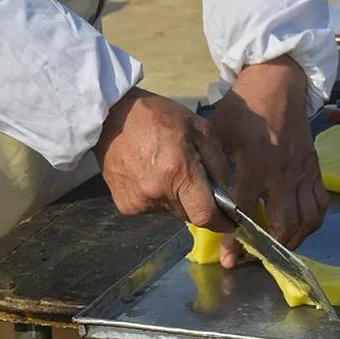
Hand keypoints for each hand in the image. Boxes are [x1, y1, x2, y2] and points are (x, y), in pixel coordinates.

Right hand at [95, 88, 232, 228]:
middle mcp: (158, 193)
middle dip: (197, 202)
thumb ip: (217, 161)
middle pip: (189, 214)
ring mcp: (139, 202)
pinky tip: (148, 173)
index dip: (221, 222)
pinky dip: (156, 196)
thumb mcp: (198, 127)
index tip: (230, 221)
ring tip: (165, 169)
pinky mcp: (125, 205)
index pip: (205, 215)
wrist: (110, 116)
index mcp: (178, 173)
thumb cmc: (157, 116)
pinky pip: (151, 207)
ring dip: (175, 197)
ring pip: (170, 210)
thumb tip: (227, 190)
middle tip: (192, 177)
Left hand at [209, 57, 327, 267]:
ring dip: (293, 240)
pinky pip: (321, 204)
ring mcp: (303, 171)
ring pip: (308, 219)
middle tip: (253, 256)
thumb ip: (213, 167)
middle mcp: (284, 171)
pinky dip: (311, 222)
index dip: (237, 239)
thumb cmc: (243, 107)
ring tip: (276, 247)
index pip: (247, 211)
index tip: (229, 258)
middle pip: (284, 223)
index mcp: (257, 162)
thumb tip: (204, 199)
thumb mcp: (219, 133)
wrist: (277, 82)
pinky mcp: (315, 168)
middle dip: (269, 247)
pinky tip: (297, 227)